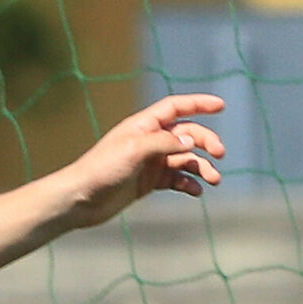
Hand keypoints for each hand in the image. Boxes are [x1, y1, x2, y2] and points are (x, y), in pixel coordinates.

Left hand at [68, 96, 225, 226]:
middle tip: (220, 153)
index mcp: (144, 126)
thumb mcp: (135, 150)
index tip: (221, 105)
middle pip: (187, 134)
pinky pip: (177, 179)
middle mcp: (150, 141)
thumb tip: (191, 142)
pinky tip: (195, 191)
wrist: (81, 199)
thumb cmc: (102, 169)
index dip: (198, 104)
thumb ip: (165, 143)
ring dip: (202, 167)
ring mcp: (151, 162)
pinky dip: (189, 183)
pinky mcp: (149, 182)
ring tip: (213, 179)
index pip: (176, 107)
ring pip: (185, 159)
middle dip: (205, 141)